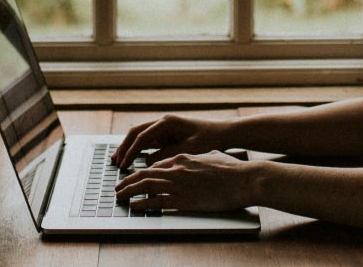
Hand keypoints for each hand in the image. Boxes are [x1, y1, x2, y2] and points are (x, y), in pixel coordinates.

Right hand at [111, 114, 227, 169]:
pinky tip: (132, 159)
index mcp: (167, 122)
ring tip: (118, 161)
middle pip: (136, 132)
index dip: (131, 151)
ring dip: (129, 147)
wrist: (223, 133)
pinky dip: (138, 149)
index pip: (142, 136)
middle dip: (124, 147)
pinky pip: (148, 141)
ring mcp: (165, 128)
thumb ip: (167, 155)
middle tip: (115, 162)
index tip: (123, 165)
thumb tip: (147, 161)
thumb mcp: (188, 149)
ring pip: (140, 136)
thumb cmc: (209, 139)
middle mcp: (163, 122)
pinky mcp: (168, 135)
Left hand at [114, 151, 254, 211]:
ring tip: (119, 196)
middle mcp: (177, 169)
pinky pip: (155, 201)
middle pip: (145, 173)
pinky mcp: (183, 200)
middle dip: (129, 180)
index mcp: (184, 158)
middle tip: (118, 186)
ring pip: (145, 185)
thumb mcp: (213, 157)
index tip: (136, 177)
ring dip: (129, 191)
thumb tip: (201, 158)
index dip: (143, 171)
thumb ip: (202, 158)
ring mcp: (179, 184)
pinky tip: (134, 206)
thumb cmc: (233, 170)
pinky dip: (141, 203)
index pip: (157, 164)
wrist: (243, 180)